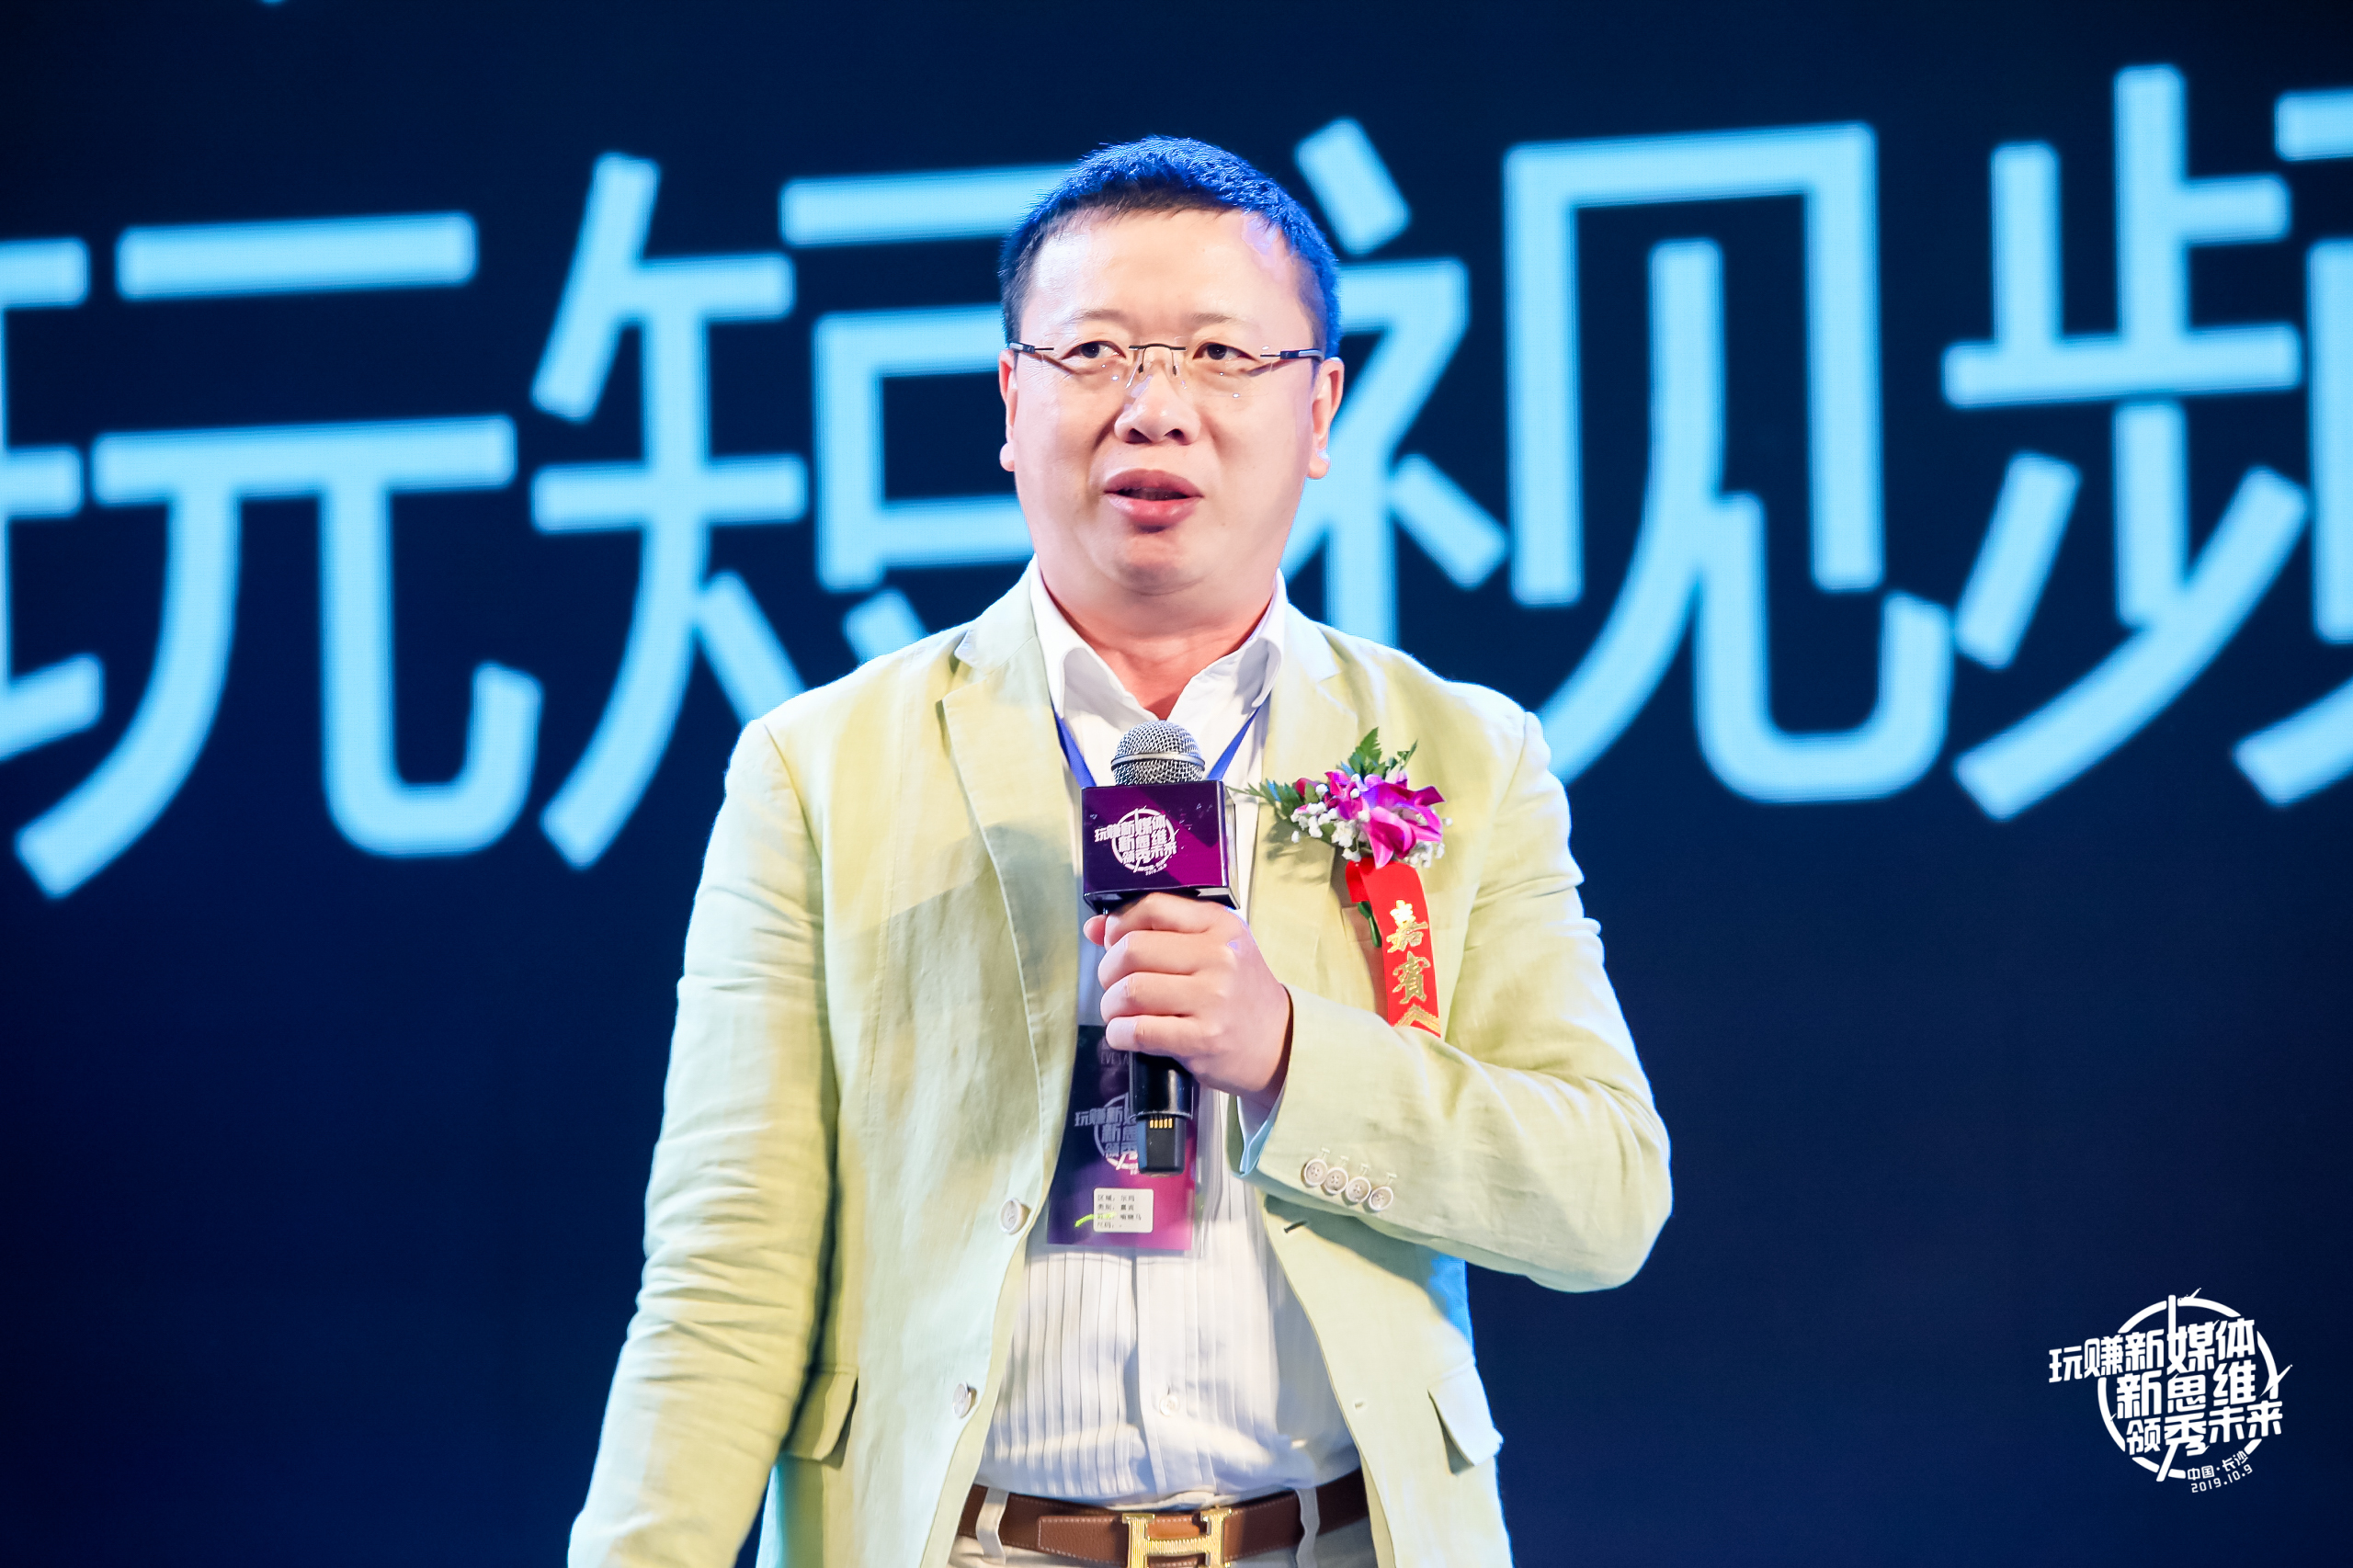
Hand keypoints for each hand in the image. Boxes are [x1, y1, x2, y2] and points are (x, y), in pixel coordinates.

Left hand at [1085, 893, 1293, 1119]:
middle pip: (1132, 950)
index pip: (1153, 907)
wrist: (1279, 1043)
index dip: (1119, 924)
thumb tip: (1094, 927)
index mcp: (1220, 926)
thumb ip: (1156, 932)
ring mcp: (1212, 999)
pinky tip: (1126, 1034)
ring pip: (1130, 991)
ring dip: (1111, 1005)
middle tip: (1115, 983)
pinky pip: (1138, 1031)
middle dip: (1109, 970)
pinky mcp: (1202, 1039)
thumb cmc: (1237, 993)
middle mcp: (1219, 957)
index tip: (1113, 940)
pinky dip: (1119, 1034)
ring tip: (1120, 1011)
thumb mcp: (1211, 949)